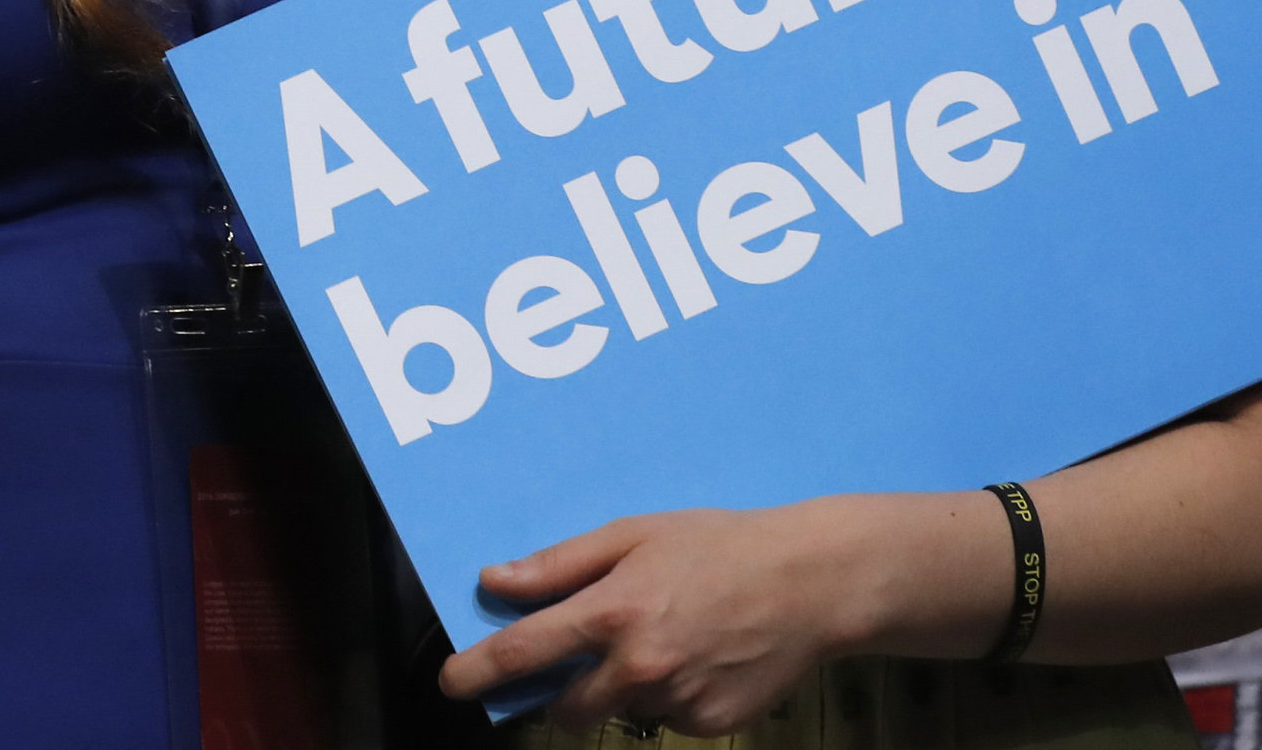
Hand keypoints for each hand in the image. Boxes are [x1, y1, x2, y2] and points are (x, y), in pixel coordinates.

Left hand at [441, 498, 946, 733]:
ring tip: (664, 634)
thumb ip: (560, 564)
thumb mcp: (633, 534)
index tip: (451, 682)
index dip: (479, 671)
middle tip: (585, 653)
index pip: (524, 653)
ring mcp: (676, 702)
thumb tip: (496, 580)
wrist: (810, 583)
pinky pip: (666, 718)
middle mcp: (639, 666)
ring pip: (619, 710)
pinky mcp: (709, 726)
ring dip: (619, 687)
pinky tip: (698, 654)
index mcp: (613, 612)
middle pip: (566, 705)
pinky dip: (668, 694)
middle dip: (559, 690)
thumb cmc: (718, 545)